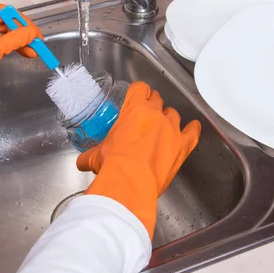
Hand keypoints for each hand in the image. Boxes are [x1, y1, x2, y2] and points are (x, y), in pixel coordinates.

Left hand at [0, 3, 41, 142]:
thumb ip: (14, 42)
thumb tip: (33, 34)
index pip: (6, 12)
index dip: (24, 24)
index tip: (38, 37)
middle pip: (3, 21)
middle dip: (21, 34)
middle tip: (37, 47)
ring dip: (14, 41)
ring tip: (30, 53)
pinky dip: (3, 45)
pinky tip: (16, 52)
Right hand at [76, 81, 200, 239]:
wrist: (129, 183)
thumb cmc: (113, 165)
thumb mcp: (96, 157)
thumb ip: (90, 155)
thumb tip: (81, 162)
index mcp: (134, 110)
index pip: (140, 89)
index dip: (138, 92)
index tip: (137, 96)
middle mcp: (155, 114)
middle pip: (157, 100)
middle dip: (152, 106)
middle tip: (146, 116)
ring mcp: (171, 129)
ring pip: (173, 115)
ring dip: (168, 119)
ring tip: (162, 128)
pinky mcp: (182, 146)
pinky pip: (192, 132)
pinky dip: (192, 130)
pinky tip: (193, 128)